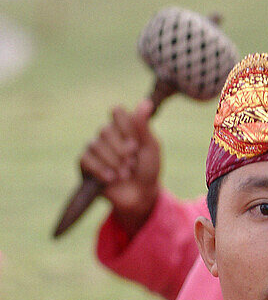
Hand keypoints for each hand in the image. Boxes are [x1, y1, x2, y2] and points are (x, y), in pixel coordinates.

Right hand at [79, 100, 160, 233]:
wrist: (140, 196)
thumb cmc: (148, 171)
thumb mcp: (151, 148)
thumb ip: (144, 127)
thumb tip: (145, 103)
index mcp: (123, 127)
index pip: (117, 112)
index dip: (126, 127)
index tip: (136, 144)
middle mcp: (107, 135)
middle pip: (105, 130)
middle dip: (121, 151)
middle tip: (132, 164)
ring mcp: (95, 149)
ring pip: (95, 145)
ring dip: (113, 162)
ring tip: (124, 174)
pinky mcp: (85, 165)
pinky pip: (85, 159)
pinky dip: (100, 169)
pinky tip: (111, 179)